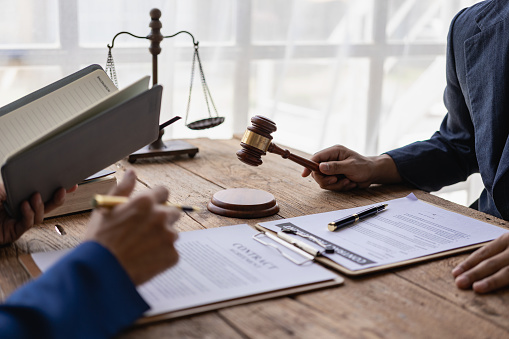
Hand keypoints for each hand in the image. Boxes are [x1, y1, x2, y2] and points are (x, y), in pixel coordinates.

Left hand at [0, 184, 76, 244]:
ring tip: (33, 197)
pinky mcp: (14, 232)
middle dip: (57, 198)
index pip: (43, 193)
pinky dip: (28, 214)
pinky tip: (24, 206)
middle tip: (62, 190)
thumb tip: (30, 175)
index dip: (57, 189)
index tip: (70, 182)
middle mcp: (23, 209)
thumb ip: (13, 184)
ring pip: (41, 215)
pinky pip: (28, 223)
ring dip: (40, 206)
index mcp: (20, 197)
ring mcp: (19, 221)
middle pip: (47, 205)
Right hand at [85, 170, 179, 285]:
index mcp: (145, 202)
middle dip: (161, 219)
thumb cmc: (99, 240)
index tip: (150, 208)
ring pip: (171, 233)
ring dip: (161, 238)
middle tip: (144, 231)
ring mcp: (168, 237)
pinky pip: (171, 252)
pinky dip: (161, 256)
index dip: (156, 199)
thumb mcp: (105, 209)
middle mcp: (161, 216)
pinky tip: (144, 260)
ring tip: (140, 249)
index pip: (164, 191)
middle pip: (172, 212)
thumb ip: (122, 188)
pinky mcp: (173, 256)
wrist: (101, 274)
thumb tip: (132, 172)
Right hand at [301, 145, 401, 190]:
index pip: (316, 157)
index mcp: (334, 152)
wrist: (373, 174)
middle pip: (316, 172)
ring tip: (347, 181)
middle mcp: (331, 160)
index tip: (305, 174)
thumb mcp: (351, 166)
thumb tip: (320, 167)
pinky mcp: (334, 177)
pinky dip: (339, 187)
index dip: (308, 165)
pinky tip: (349, 183)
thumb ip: (335, 167)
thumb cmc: (364, 167)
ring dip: (335, 184)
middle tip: (336, 180)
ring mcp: (332, 169)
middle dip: (326, 179)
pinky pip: (330, 186)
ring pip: (323, 181)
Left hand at [452, 233, 508, 292]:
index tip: (455, 273)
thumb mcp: (508, 246)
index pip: (483, 253)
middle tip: (459, 283)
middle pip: (491, 263)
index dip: (468, 264)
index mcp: (506, 240)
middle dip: (474, 273)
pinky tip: (497, 293)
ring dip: (491, 281)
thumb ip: (497, 254)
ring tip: (477, 288)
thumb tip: (473, 269)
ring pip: (506, 272)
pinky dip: (501, 284)